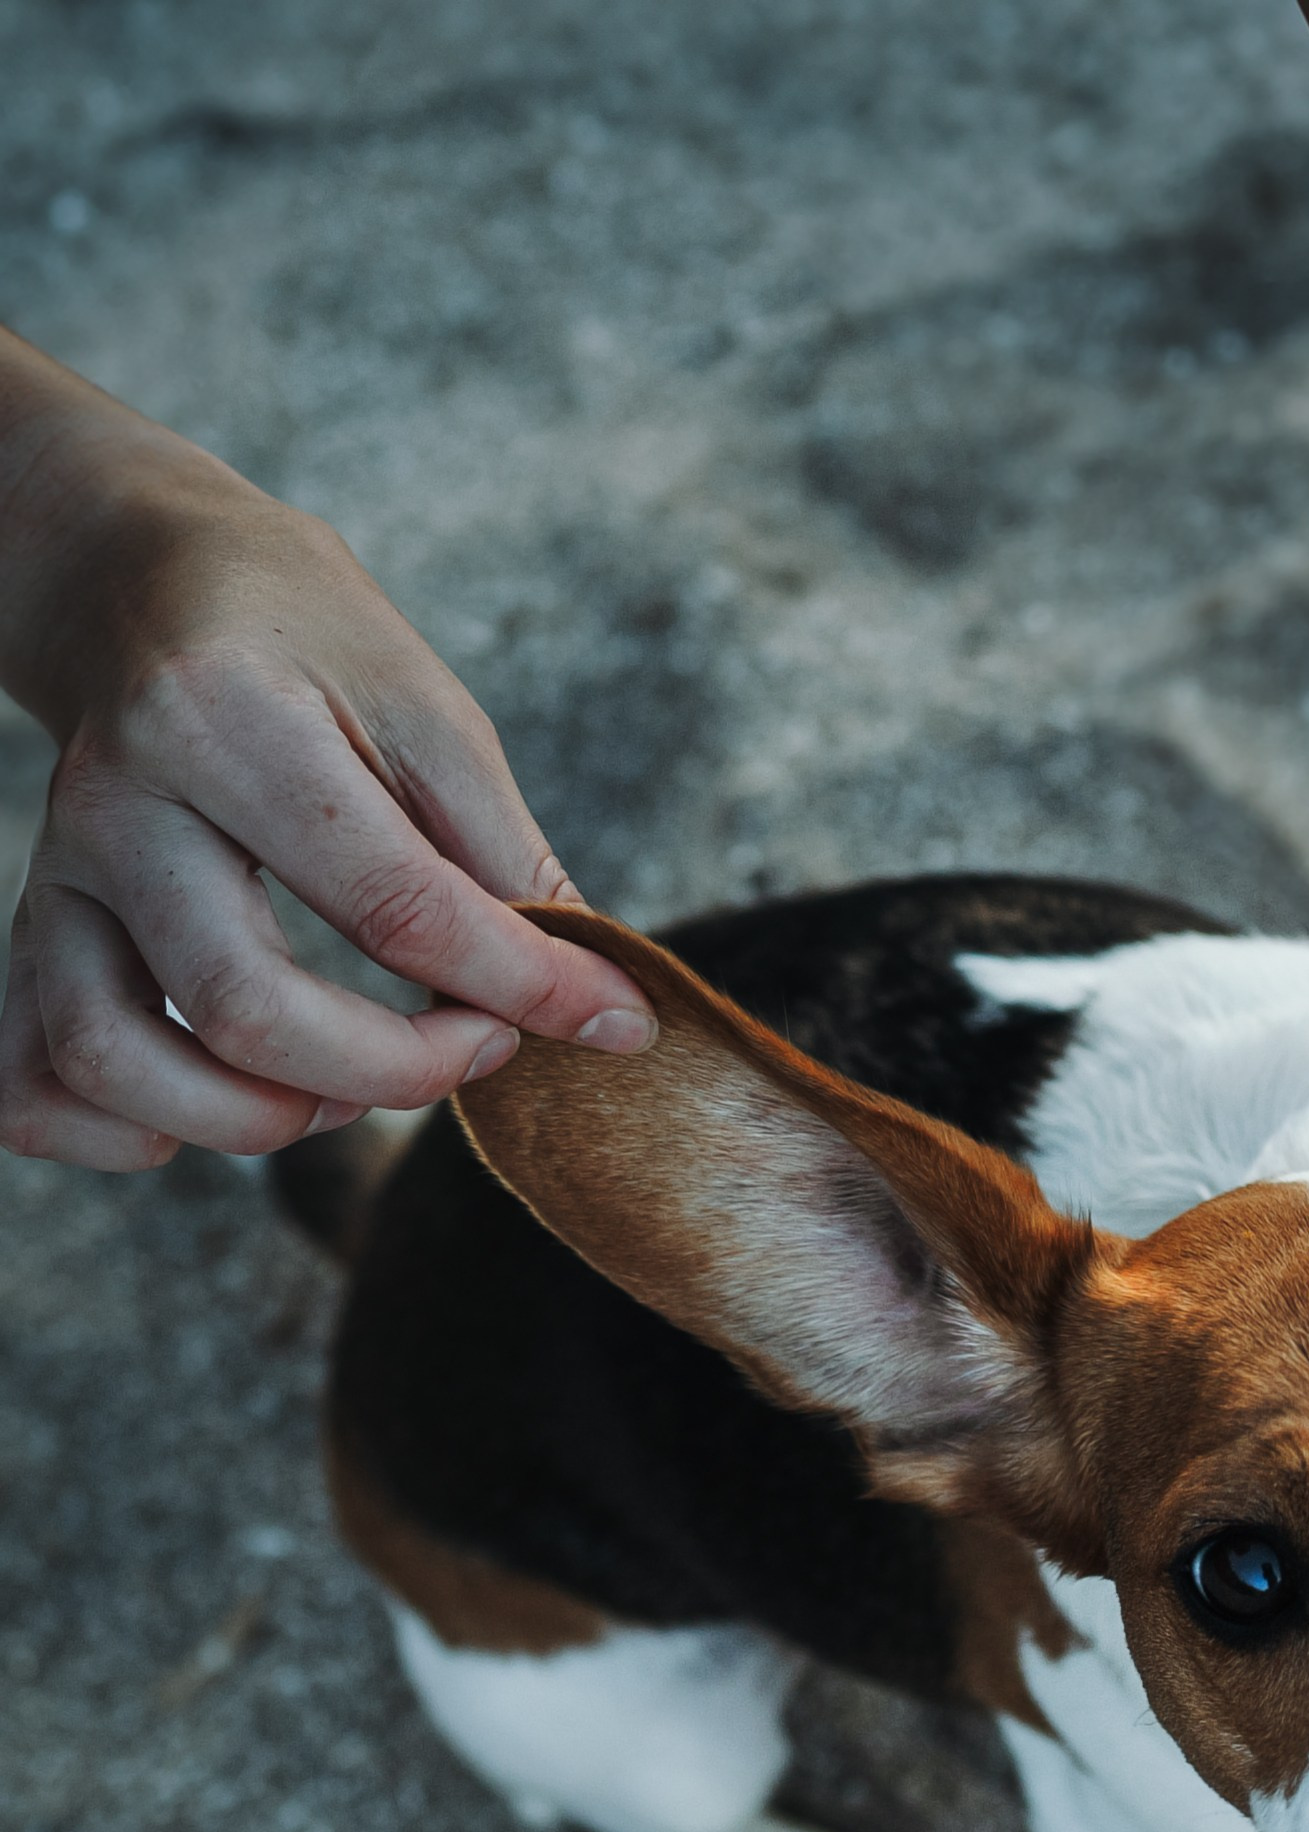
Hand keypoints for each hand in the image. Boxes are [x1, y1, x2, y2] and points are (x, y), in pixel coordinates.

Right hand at [0, 333, 655, 1170]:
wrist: (142, 577)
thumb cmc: (302, 641)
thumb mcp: (428, 711)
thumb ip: (505, 858)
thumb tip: (592, 999)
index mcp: (232, 724)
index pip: (394, 905)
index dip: (520, 988)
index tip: (608, 1020)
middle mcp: (122, 806)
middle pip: (243, 1009)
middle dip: (392, 1073)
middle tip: (472, 1049)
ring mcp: (58, 874)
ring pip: (112, 1060)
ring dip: (251, 1121)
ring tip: (342, 1095)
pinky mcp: (32, 924)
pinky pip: (27, 1079)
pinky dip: (117, 1134)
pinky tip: (211, 1112)